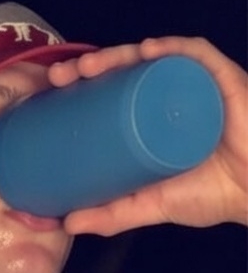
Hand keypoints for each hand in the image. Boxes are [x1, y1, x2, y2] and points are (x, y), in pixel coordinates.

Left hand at [47, 36, 246, 235]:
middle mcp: (170, 96)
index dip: (81, 89)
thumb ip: (112, 215)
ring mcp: (196, 85)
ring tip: (88, 66)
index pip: (112, 92)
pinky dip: (174, 49)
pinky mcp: (223, 80)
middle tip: (58, 78)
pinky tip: (149, 49)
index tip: (49, 95)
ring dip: (118, 54)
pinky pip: (198, 56)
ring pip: (153, 59)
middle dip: (89, 67)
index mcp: (151, 117)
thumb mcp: (151, 206)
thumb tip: (67, 223)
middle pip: (125, 71)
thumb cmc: (212, 193)